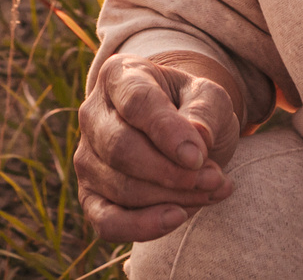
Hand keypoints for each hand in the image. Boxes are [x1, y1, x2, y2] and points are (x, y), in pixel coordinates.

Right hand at [75, 52, 244, 242]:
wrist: (182, 134)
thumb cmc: (194, 109)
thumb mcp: (210, 97)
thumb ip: (205, 111)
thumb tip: (197, 140)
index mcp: (120, 75)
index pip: (136, 103)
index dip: (168, 132)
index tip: (199, 157)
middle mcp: (92, 114)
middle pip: (121, 148)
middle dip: (172, 172)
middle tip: (215, 178)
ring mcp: (86, 157)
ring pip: (120, 187)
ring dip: (172, 198)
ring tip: (212, 190)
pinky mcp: (90, 196)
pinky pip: (106, 222)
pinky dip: (142, 227)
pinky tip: (177, 217)